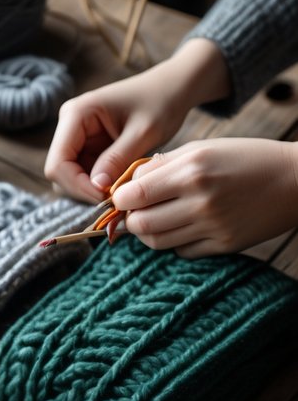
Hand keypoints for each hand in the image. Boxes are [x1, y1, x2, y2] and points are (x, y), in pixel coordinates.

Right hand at [44, 39, 231, 200]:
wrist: (172, 88)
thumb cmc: (161, 102)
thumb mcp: (144, 132)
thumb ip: (117, 159)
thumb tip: (96, 188)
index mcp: (76, 115)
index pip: (57, 164)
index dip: (77, 186)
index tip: (106, 197)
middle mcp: (69, 126)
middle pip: (60, 174)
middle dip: (85, 190)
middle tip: (116, 198)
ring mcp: (77, 138)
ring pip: (71, 178)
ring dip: (93, 190)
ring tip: (122, 190)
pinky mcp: (88, 148)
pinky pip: (85, 176)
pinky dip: (100, 186)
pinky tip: (122, 184)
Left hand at [115, 138, 297, 255]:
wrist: (295, 180)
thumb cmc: (245, 158)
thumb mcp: (204, 148)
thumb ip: (163, 165)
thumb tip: (128, 184)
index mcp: (192, 171)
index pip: (134, 194)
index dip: (120, 198)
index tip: (123, 196)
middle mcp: (200, 201)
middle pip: (141, 224)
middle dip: (130, 219)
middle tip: (136, 211)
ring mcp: (213, 227)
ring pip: (157, 242)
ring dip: (148, 233)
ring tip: (155, 219)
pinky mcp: (224, 245)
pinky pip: (182, 252)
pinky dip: (175, 243)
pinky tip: (184, 228)